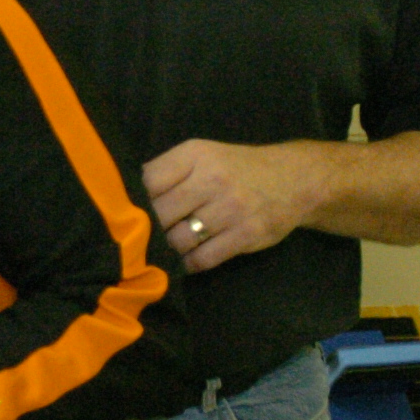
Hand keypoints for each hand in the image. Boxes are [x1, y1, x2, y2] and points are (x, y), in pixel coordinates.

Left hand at [142, 138, 334, 273]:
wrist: (295, 179)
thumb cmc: (237, 168)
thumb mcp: (202, 156)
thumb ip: (168, 172)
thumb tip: (125, 197)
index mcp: (195, 155)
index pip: (148, 180)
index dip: (133, 201)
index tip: (126, 214)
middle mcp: (213, 179)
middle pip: (160, 214)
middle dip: (148, 229)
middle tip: (141, 238)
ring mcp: (231, 208)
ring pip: (179, 240)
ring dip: (168, 249)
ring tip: (164, 249)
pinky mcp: (245, 235)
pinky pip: (203, 259)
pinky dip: (188, 264)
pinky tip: (185, 260)